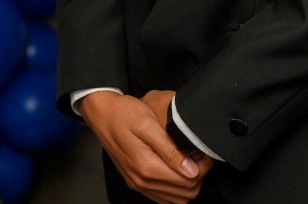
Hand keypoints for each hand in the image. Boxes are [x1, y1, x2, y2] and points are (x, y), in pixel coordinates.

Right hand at [78, 90, 209, 203]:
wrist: (102, 114)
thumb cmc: (124, 113)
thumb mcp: (148, 124)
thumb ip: (170, 150)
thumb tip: (191, 171)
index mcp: (147, 167)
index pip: (187, 182)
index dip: (203, 168)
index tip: (205, 152)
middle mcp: (142, 181)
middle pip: (184, 194)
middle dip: (198, 176)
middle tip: (201, 155)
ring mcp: (138, 184)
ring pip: (175, 199)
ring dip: (188, 182)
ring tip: (191, 160)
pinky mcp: (136, 181)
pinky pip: (162, 196)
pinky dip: (175, 187)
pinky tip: (178, 167)